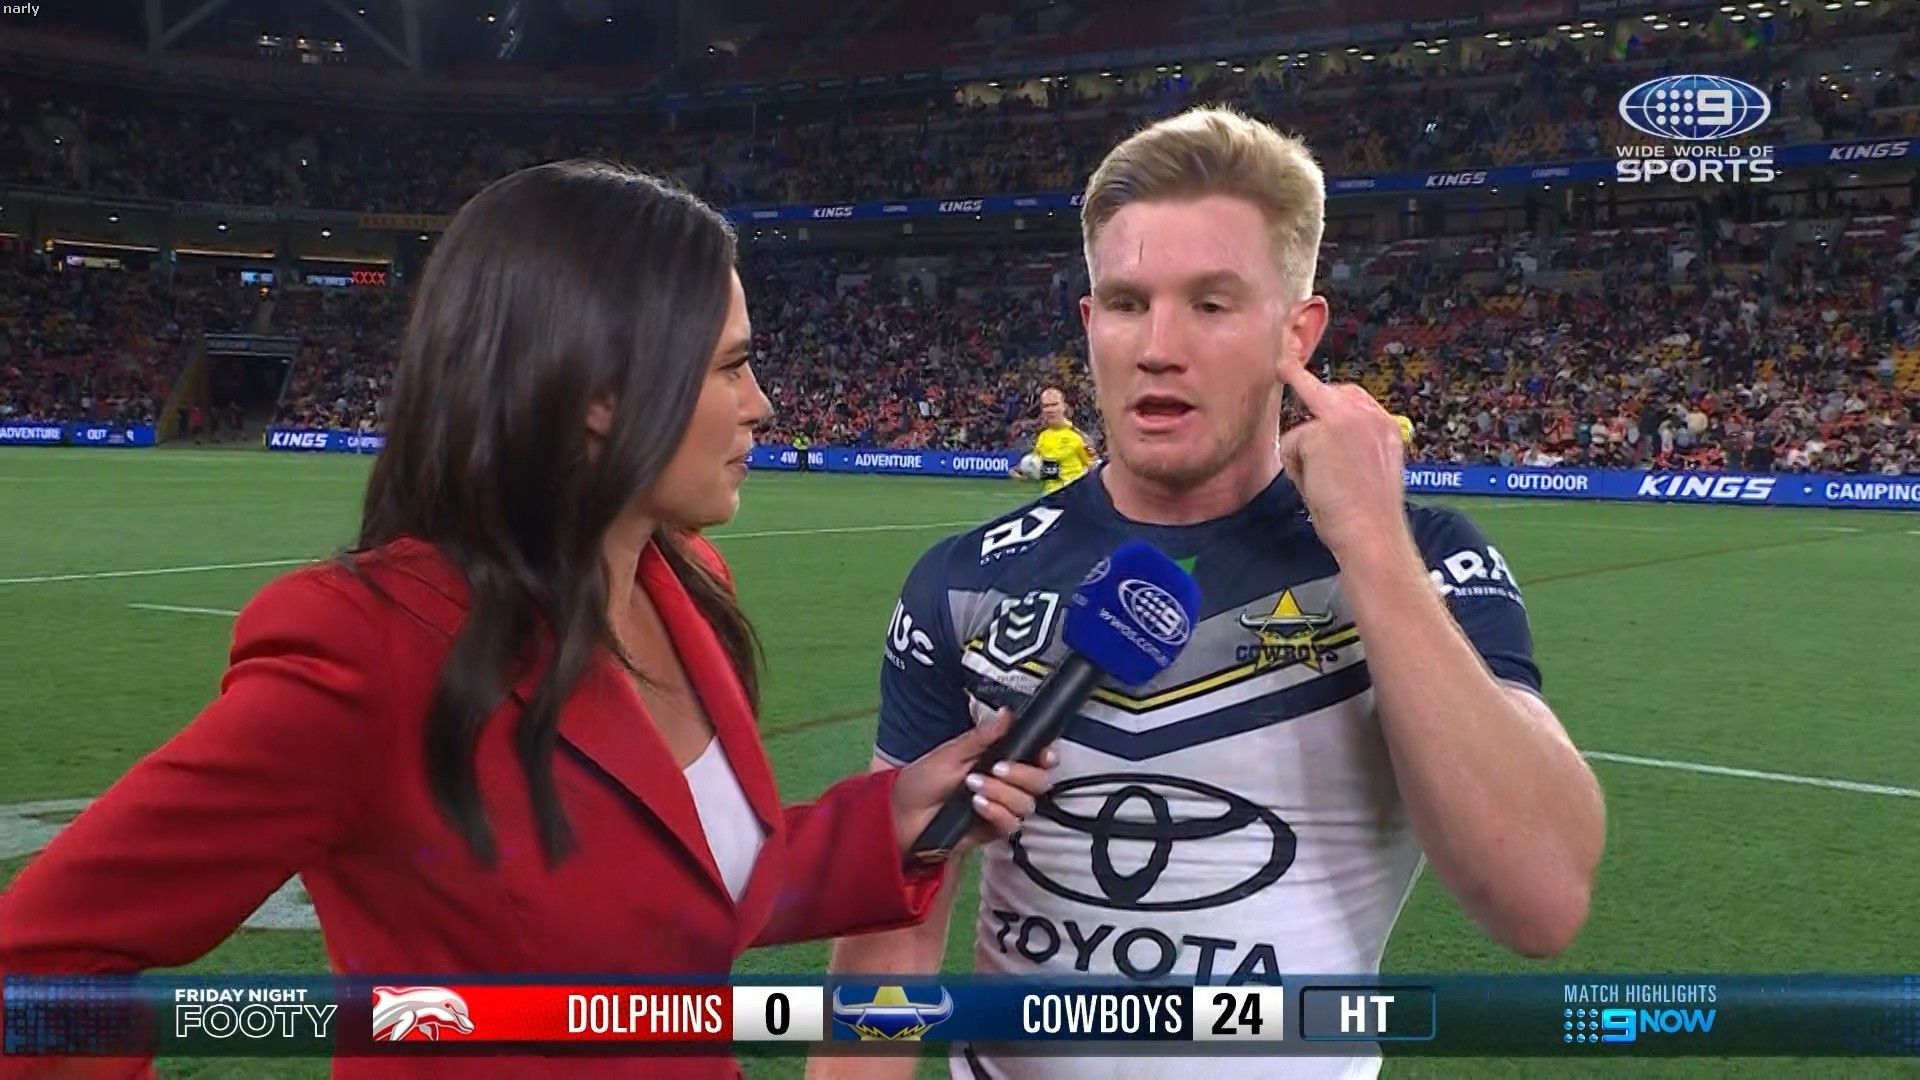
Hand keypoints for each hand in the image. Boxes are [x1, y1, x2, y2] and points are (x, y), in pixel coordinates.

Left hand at [889, 708, 1056, 858]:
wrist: (901, 813)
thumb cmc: (922, 779)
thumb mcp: (951, 752)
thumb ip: (983, 736)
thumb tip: (1007, 714)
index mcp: (998, 760)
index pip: (1036, 758)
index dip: (1046, 756)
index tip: (1043, 754)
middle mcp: (1004, 784)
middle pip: (1039, 781)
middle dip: (1022, 774)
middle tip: (998, 768)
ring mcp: (1000, 807)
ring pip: (1027, 804)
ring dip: (1003, 793)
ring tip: (974, 787)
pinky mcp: (992, 830)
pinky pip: (1011, 824)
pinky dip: (997, 812)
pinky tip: (977, 805)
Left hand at [1278, 361, 1412, 562]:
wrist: (1372, 532)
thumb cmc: (1370, 516)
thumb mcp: (1372, 471)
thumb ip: (1353, 447)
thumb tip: (1319, 440)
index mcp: (1386, 426)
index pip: (1352, 396)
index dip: (1328, 393)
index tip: (1298, 366)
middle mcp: (1368, 415)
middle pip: (1323, 392)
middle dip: (1302, 387)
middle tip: (1282, 366)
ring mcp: (1345, 419)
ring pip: (1302, 431)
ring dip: (1303, 459)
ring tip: (1326, 488)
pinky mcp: (1321, 431)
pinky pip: (1290, 446)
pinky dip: (1296, 469)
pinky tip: (1318, 486)